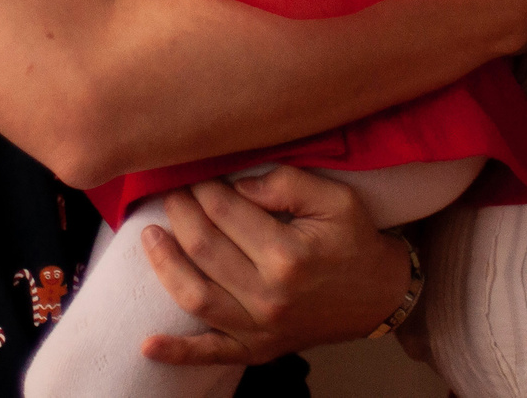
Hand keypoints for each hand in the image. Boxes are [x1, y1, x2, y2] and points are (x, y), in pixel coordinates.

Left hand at [138, 168, 410, 365]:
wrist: (379, 295)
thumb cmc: (355, 241)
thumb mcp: (335, 199)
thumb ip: (286, 183)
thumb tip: (237, 184)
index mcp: (289, 255)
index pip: (226, 212)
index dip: (204, 188)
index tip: (196, 174)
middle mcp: (270, 296)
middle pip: (204, 249)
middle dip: (180, 214)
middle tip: (171, 193)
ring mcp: (260, 328)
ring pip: (195, 297)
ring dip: (164, 265)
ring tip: (149, 236)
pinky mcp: (257, 350)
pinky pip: (211, 353)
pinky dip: (177, 352)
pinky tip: (147, 346)